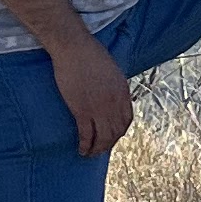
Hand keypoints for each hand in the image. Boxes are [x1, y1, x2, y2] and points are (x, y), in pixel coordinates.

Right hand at [50, 27, 133, 159]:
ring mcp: (99, 108)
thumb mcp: (111, 70)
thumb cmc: (89, 54)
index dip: (120, 132)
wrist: (74, 47)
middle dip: (109, 144)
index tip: (112, 136)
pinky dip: (85, 146)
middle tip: (100, 148)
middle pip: (116, 132)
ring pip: (103, 138)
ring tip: (90, 153)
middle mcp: (114, 103)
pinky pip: (86, 135)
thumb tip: (112, 98)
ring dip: (97, 149)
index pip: (126, 120)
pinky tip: (81, 149)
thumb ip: (114, 87)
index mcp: (123, 92)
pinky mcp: (82, 111)